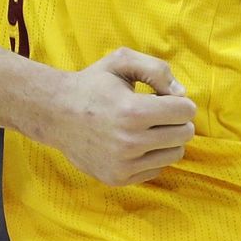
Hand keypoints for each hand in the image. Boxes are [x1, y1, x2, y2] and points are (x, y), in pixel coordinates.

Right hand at [49, 47, 195, 185]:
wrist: (56, 113)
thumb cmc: (92, 84)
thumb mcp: (120, 62)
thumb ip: (156, 69)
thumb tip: (182, 94)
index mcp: (132, 111)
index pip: (184, 111)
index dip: (180, 101)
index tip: (167, 97)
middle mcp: (129, 142)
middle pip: (183, 134)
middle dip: (178, 120)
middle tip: (161, 112)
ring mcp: (123, 164)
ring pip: (174, 155)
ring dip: (168, 139)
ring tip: (150, 127)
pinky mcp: (118, 178)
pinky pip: (156, 170)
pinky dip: (153, 155)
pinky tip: (136, 142)